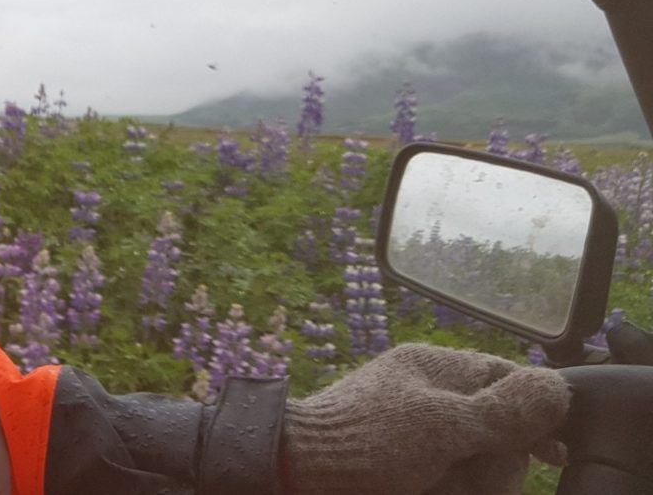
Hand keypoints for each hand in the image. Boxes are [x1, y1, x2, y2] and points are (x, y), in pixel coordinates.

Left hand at [283, 344, 569, 494]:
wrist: (296, 473)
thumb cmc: (362, 441)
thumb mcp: (443, 424)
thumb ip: (502, 409)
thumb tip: (555, 387)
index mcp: (434, 369)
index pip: (507, 379)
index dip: (534, 414)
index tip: (550, 451)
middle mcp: (428, 398)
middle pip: (497, 432)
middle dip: (494, 462)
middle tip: (468, 474)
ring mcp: (416, 435)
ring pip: (475, 464)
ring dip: (470, 483)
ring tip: (438, 487)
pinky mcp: (406, 467)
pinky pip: (450, 479)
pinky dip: (449, 489)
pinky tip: (430, 491)